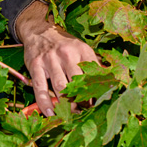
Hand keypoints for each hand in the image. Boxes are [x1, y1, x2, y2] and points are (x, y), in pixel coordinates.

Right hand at [15, 0, 98, 116]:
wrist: (39, 30)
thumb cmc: (64, 44)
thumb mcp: (81, 49)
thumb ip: (93, 64)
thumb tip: (110, 81)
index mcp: (82, 50)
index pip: (93, 74)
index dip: (96, 91)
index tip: (98, 104)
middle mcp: (67, 54)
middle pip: (77, 82)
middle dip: (82, 101)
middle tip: (84, 113)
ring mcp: (50, 60)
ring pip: (60, 87)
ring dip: (66, 104)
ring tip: (70, 116)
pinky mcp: (36, 65)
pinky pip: (41, 88)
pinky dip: (45, 103)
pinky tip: (50, 113)